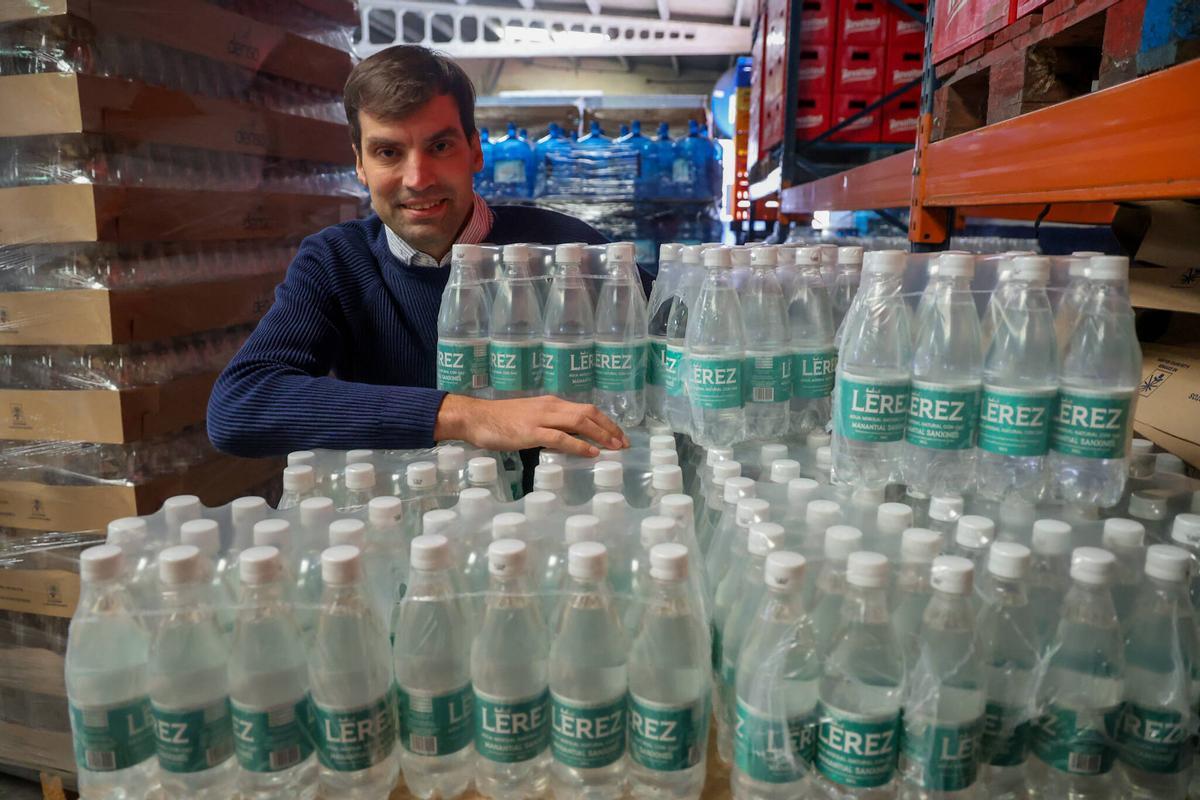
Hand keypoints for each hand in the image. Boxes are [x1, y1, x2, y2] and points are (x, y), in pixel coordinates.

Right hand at [434, 394, 628, 456]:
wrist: (476, 417)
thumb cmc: (501, 421)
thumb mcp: (532, 419)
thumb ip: (551, 425)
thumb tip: (570, 439)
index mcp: (552, 403)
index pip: (587, 410)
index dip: (607, 422)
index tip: (620, 435)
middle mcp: (551, 407)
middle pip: (589, 414)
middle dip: (610, 428)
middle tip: (624, 444)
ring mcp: (541, 418)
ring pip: (579, 423)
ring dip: (601, 436)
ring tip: (615, 448)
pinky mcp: (531, 432)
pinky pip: (560, 438)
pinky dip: (578, 445)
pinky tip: (591, 453)